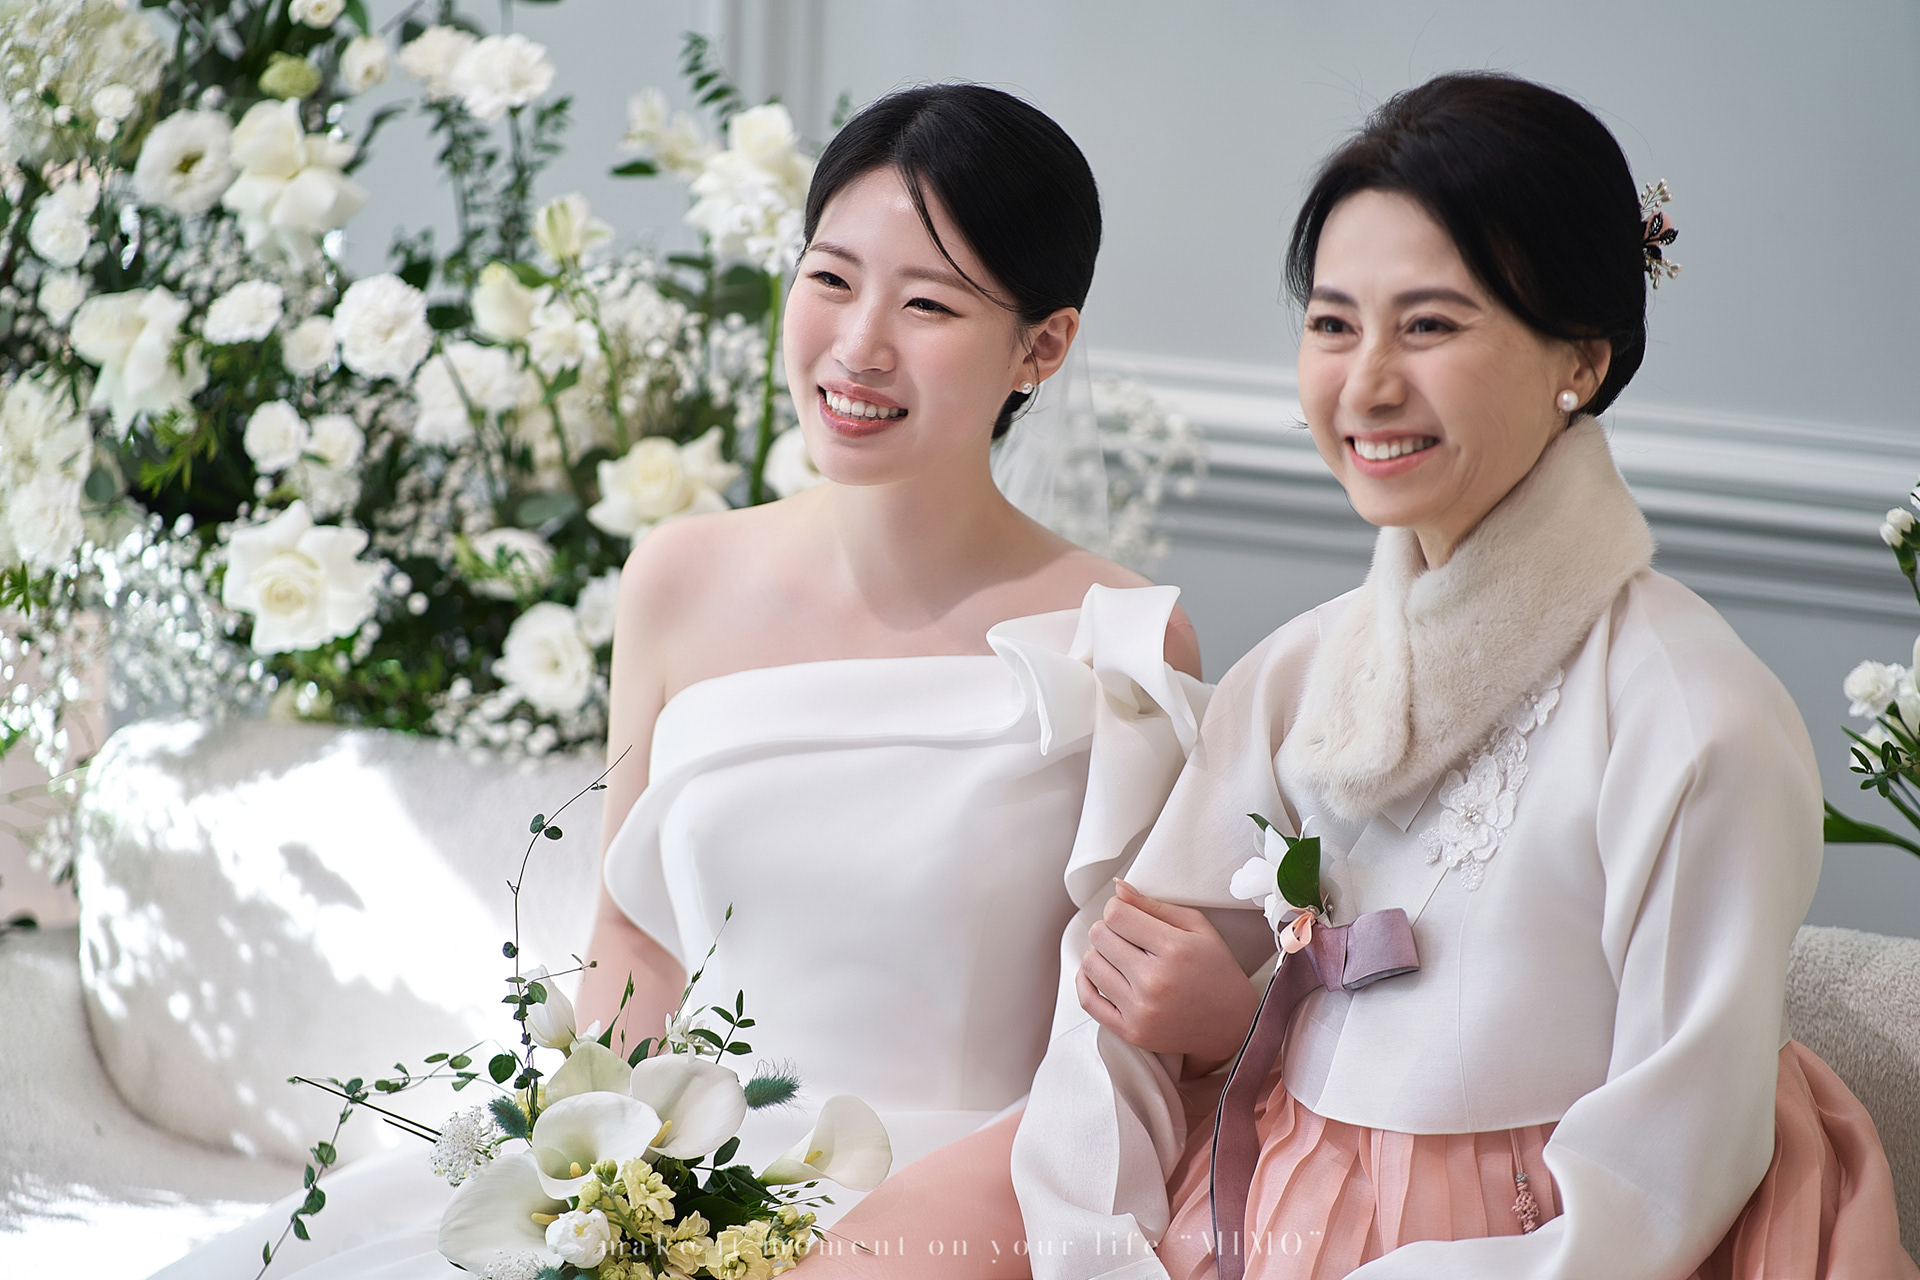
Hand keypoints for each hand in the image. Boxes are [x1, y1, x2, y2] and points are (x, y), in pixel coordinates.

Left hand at [1076, 879, 1262, 1075]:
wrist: (1232, 1025)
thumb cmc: (1216, 971)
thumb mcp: (1198, 928)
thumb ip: (1155, 906)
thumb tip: (1118, 888)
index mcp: (1174, 949)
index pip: (1116, 915)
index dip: (1118, 908)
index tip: (1128, 915)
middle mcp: (1155, 981)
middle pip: (1099, 936)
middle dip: (1109, 930)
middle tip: (1127, 937)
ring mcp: (1140, 1010)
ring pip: (1089, 964)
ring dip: (1099, 954)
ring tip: (1119, 956)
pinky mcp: (1131, 1031)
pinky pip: (1087, 1000)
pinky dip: (1085, 982)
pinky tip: (1100, 973)